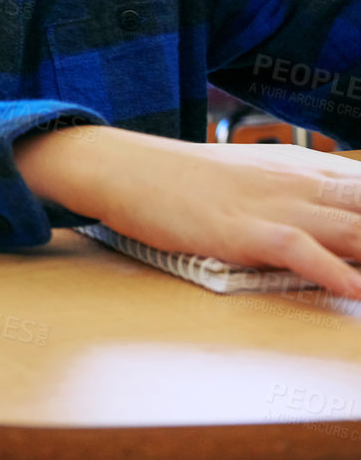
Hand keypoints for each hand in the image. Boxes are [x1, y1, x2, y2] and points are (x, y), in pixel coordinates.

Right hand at [15, 125, 360, 296]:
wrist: (121, 166)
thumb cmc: (181, 180)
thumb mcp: (247, 180)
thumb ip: (294, 194)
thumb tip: (332, 213)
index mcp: (301, 169)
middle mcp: (296, 182)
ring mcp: (269, 203)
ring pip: (350, 228)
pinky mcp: (240, 229)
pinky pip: (297, 249)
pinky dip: (333, 272)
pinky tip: (355, 292)